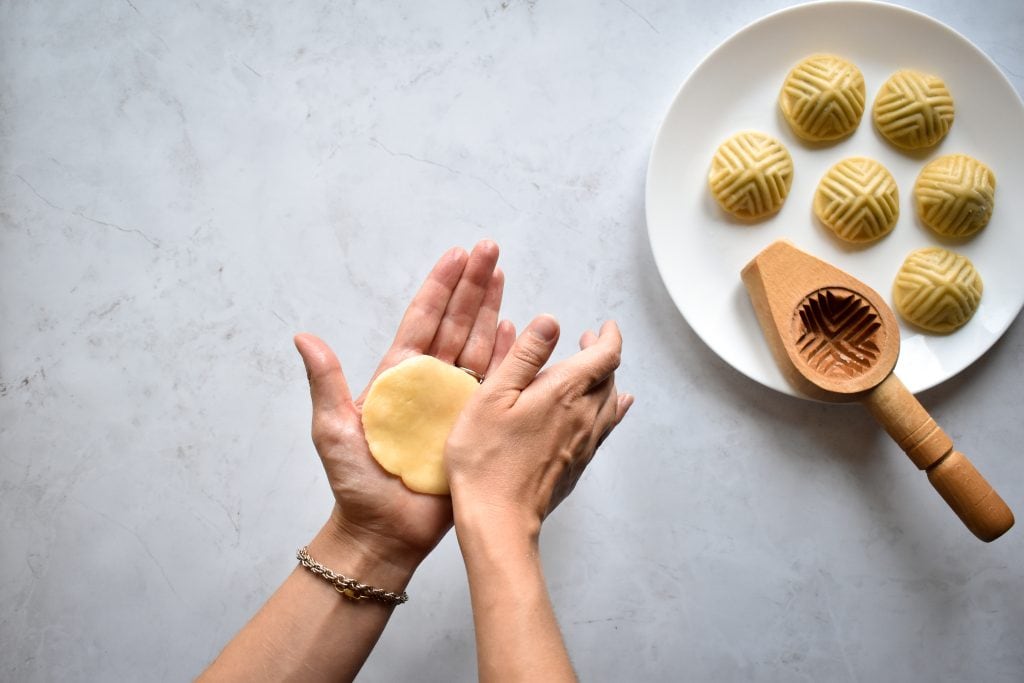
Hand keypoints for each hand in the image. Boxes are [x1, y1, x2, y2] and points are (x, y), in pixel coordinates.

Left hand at [294, 241, 515, 570]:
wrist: (384, 532)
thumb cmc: (355, 483)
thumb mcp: (333, 429)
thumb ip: (326, 382)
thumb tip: (303, 336)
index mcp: (398, 377)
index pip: (423, 320)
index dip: (441, 287)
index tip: (456, 255)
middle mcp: (430, 383)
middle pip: (457, 323)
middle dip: (473, 285)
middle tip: (490, 249)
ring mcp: (456, 402)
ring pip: (480, 345)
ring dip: (493, 309)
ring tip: (504, 274)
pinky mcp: (477, 425)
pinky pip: (497, 383)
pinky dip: (510, 355)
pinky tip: (518, 328)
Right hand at [444, 315, 631, 540]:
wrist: (499, 519)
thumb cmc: (485, 459)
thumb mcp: (492, 396)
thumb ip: (524, 356)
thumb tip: (551, 322)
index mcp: (565, 393)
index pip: (606, 356)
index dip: (609, 337)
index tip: (604, 326)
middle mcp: (584, 416)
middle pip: (609, 377)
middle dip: (602, 354)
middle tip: (587, 341)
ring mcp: (585, 443)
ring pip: (610, 402)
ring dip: (605, 381)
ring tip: (594, 371)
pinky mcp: (579, 464)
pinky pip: (605, 428)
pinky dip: (610, 409)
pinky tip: (610, 410)